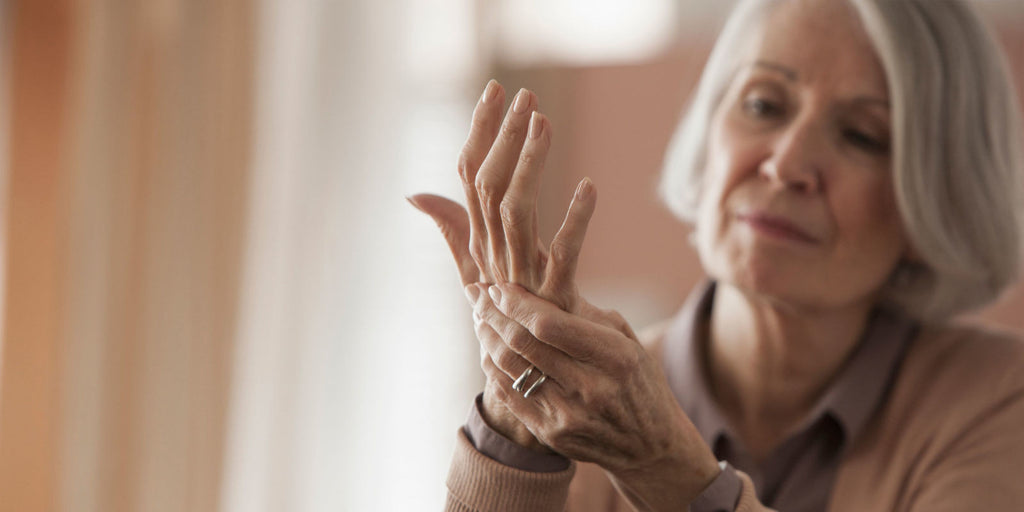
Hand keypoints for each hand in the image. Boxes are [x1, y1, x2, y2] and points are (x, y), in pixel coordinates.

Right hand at [408, 80, 593, 310]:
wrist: (534, 382)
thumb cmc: (511, 320)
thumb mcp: (479, 271)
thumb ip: (452, 229)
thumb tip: (416, 193)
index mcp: (478, 245)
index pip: (469, 177)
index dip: (479, 131)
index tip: (495, 90)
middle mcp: (492, 259)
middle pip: (487, 187)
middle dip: (502, 136)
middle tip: (524, 95)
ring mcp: (520, 281)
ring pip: (515, 212)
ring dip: (529, 164)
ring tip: (546, 123)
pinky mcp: (554, 301)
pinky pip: (563, 256)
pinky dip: (575, 220)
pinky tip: (589, 186)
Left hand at [469, 283, 721, 510]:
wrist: (649, 445)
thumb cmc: (637, 380)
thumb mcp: (626, 340)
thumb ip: (586, 314)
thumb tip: (542, 276)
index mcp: (615, 357)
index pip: (548, 324)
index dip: (516, 303)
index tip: (498, 288)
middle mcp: (591, 387)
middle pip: (523, 343)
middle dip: (492, 313)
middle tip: (477, 294)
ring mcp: (569, 414)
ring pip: (509, 368)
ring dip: (487, 338)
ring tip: (480, 319)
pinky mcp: (552, 433)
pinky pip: (509, 394)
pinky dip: (493, 367)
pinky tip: (489, 350)